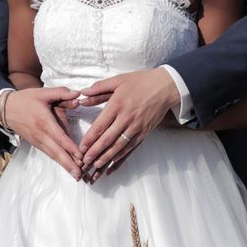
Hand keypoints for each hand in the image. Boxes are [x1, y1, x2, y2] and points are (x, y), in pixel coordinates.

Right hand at [5, 87, 84, 180]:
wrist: (5, 110)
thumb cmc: (26, 99)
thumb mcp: (43, 92)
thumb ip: (61, 93)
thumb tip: (78, 94)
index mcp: (44, 121)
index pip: (59, 137)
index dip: (70, 147)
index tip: (81, 156)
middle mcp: (41, 134)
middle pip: (56, 151)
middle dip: (69, 164)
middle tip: (80, 175)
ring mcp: (38, 141)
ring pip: (53, 155)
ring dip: (65, 166)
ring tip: (77, 176)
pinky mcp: (36, 144)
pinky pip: (49, 154)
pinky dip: (59, 161)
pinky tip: (68, 167)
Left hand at [77, 68, 179, 182]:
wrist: (165, 87)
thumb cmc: (140, 82)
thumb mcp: (118, 80)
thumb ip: (99, 88)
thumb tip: (82, 95)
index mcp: (117, 105)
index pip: (100, 126)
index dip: (90, 139)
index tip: (81, 148)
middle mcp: (126, 118)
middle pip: (108, 139)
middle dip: (95, 152)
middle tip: (84, 161)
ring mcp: (136, 127)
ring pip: (119, 146)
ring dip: (107, 157)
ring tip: (96, 165)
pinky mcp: (144, 132)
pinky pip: (131, 147)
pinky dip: (121, 156)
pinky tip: (113, 163)